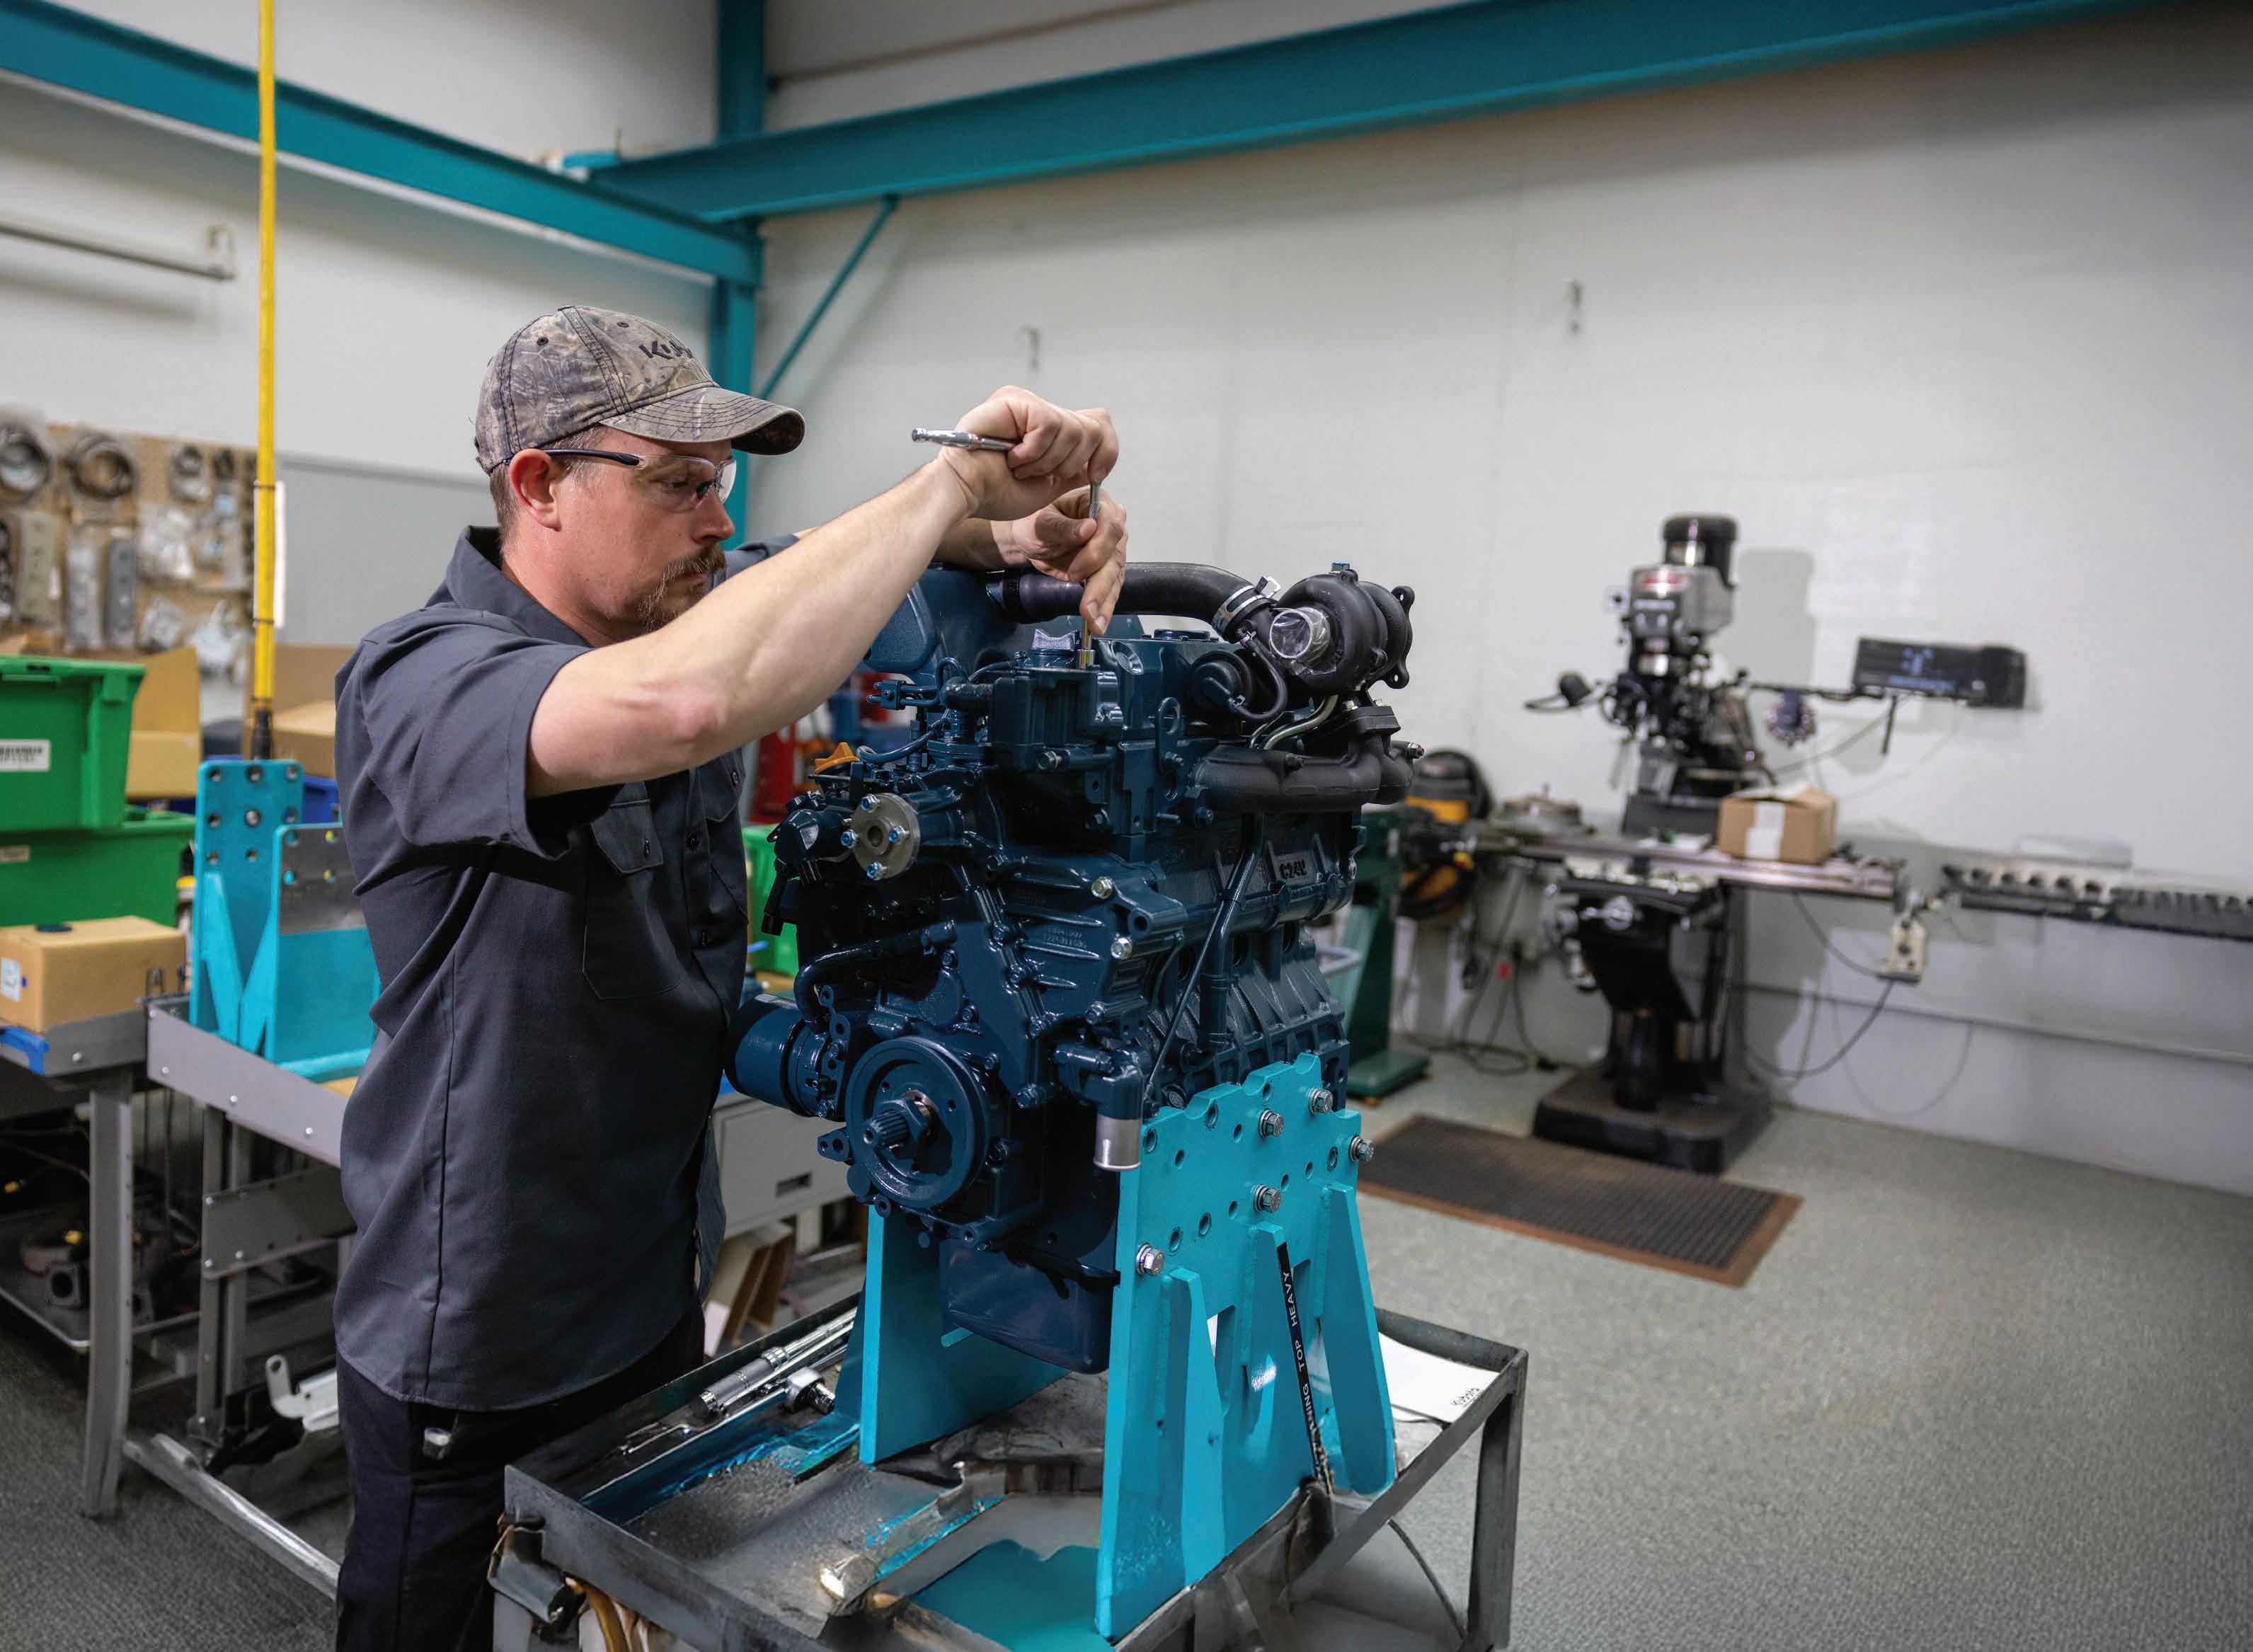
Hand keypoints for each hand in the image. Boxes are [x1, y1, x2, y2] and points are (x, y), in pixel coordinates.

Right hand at [934, 387, 1117, 523]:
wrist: (966, 494)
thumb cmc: (997, 493)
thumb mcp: (1049, 485)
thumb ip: (1074, 470)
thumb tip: (1099, 462)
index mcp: (1049, 430)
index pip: (1099, 423)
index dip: (1107, 451)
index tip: (1094, 476)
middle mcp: (1040, 411)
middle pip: (1094, 426)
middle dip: (1073, 462)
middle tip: (1038, 474)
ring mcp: (1027, 403)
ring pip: (1074, 428)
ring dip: (1048, 461)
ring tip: (1019, 467)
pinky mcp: (1015, 400)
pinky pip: (1050, 425)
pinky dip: (1035, 451)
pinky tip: (1012, 458)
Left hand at [996, 487, 1127, 634]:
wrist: (1032, 538)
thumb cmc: (1034, 521)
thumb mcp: (1040, 522)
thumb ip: (1063, 526)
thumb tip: (1089, 529)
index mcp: (1098, 504)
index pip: (1111, 526)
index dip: (1096, 551)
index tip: (1076, 572)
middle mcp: (1112, 525)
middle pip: (1114, 556)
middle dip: (1100, 585)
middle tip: (1087, 608)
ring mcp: (1112, 549)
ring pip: (1114, 577)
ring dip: (1104, 602)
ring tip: (1095, 625)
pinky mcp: (1107, 569)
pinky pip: (1110, 589)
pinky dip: (1104, 608)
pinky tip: (1098, 623)